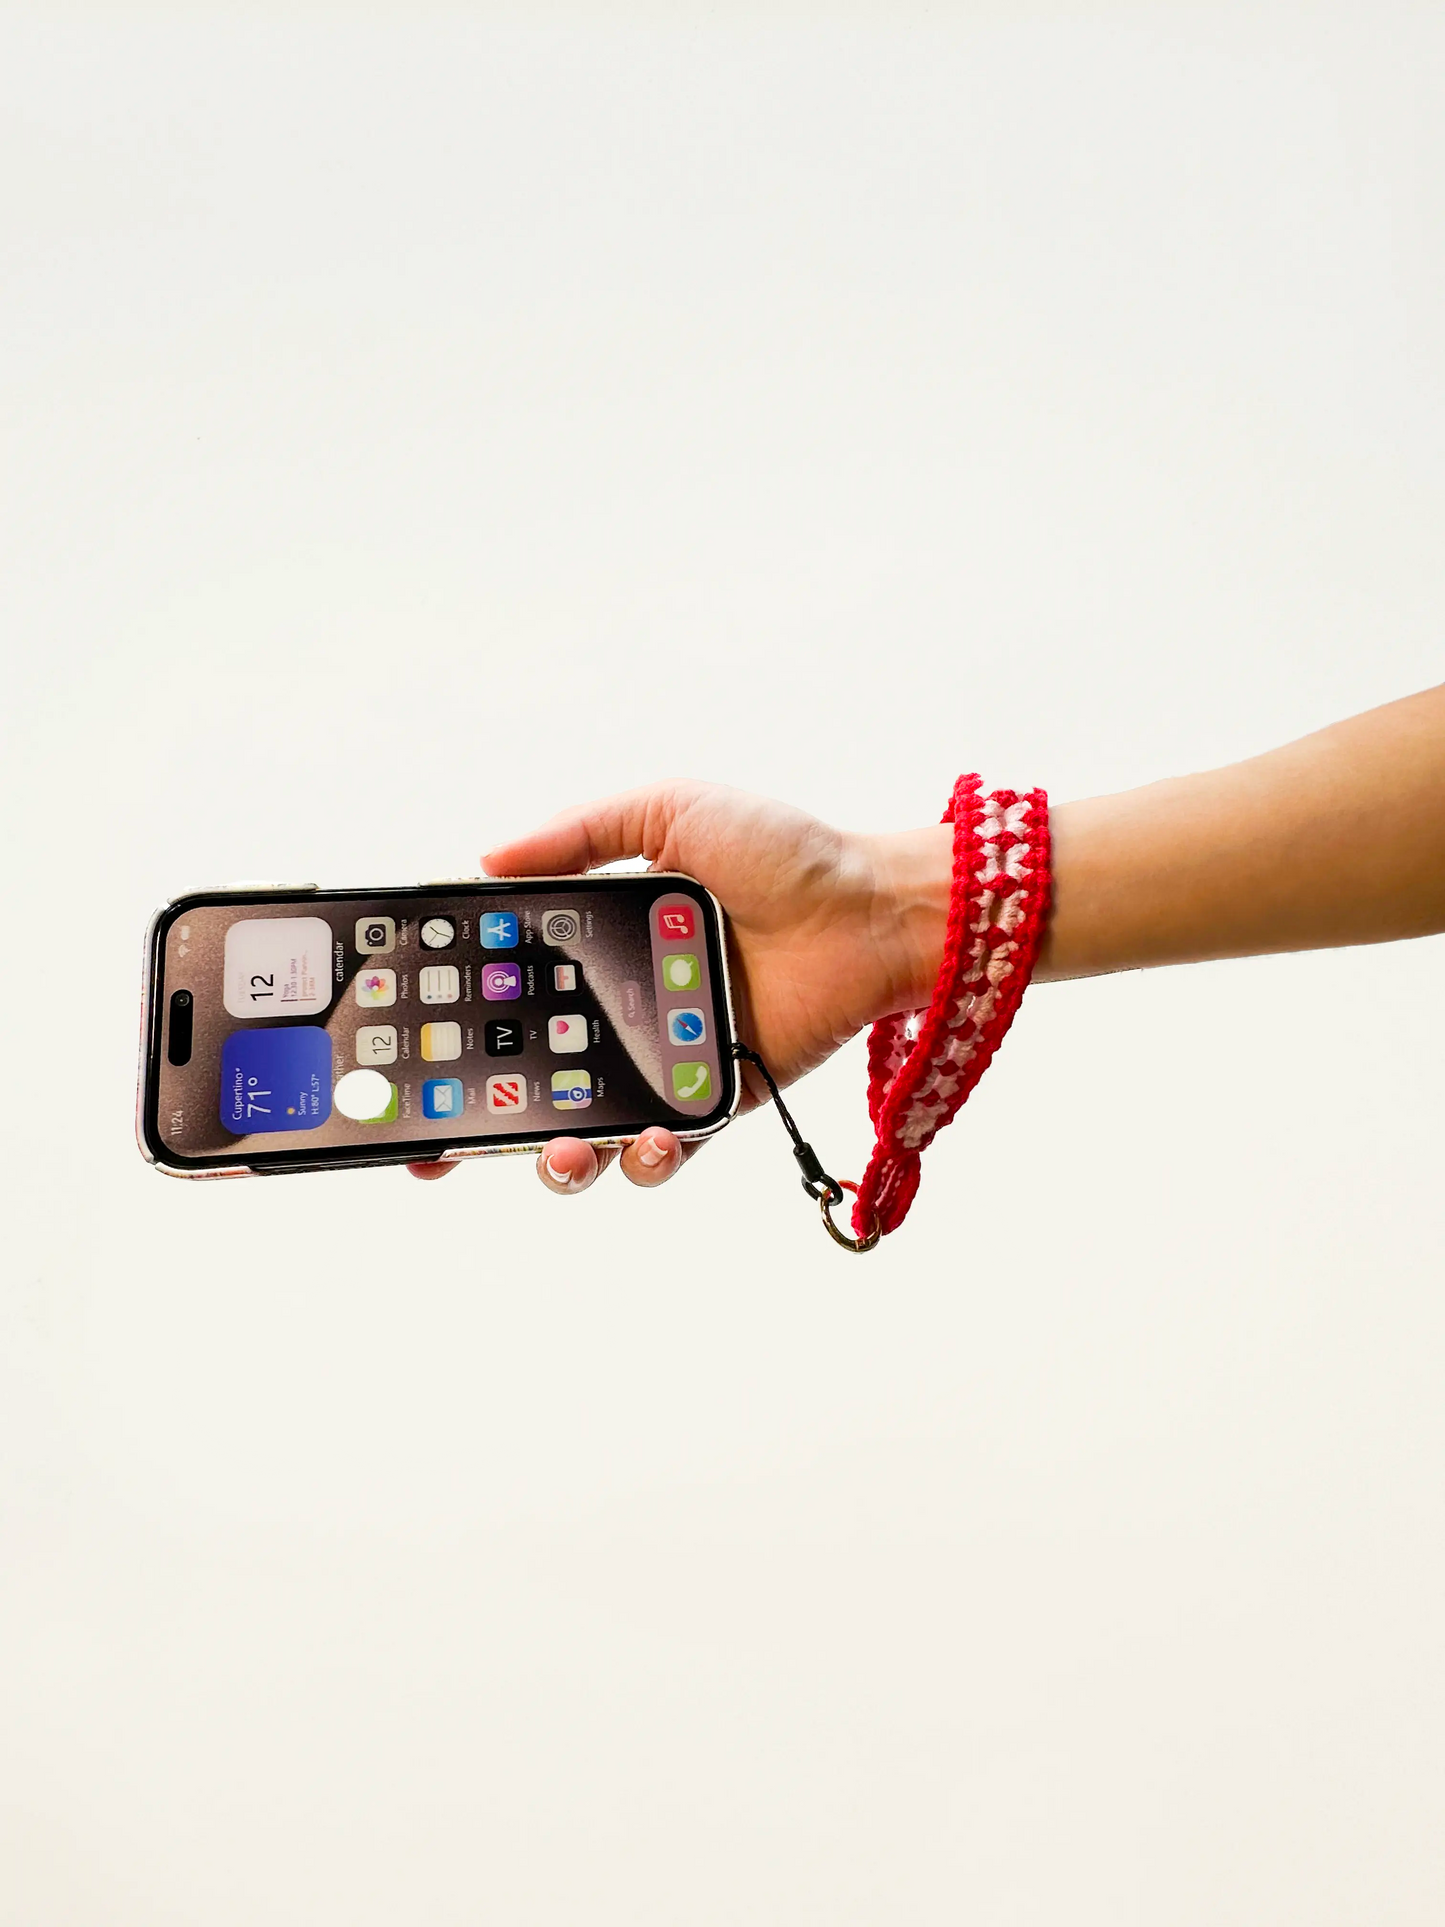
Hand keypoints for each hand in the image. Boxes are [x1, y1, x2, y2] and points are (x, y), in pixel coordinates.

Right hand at [409, 779, 951, 1194]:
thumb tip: (485, 860)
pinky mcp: (717, 1103)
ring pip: (590, 1135)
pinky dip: (647, 1159)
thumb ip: (576, 837)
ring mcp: (666, 1065)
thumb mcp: (666, 812)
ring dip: (559, 1159)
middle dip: (478, 1128)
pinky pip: (666, 1150)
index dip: (455, 1035)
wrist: (871, 907)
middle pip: (530, 1085)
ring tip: (562, 1153)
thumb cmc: (782, 851)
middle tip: (438, 1147)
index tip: (405, 1063)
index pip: (508, 1000)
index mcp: (601, 950)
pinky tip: (649, 1140)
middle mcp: (623, 1016)